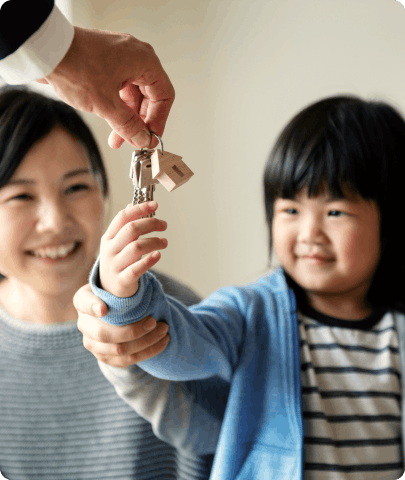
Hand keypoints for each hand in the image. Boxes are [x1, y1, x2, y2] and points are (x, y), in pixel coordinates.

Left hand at [37, 27, 174, 148]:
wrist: (42, 50)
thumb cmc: (74, 65)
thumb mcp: (106, 104)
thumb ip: (128, 125)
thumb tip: (143, 138)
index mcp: (143, 60)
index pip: (164, 96)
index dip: (158, 120)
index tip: (150, 138)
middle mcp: (134, 57)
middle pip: (148, 97)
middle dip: (139, 122)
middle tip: (133, 141)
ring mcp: (119, 59)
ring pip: (132, 96)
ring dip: (126, 118)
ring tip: (117, 138)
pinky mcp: (104, 64)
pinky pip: (118, 90)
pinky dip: (115, 108)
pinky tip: (109, 123)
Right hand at [74, 284, 169, 366]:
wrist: (112, 316)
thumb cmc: (116, 294)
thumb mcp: (113, 283)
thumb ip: (120, 276)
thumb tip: (138, 259)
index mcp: (83, 301)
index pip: (83, 302)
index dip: (92, 306)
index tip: (104, 309)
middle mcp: (84, 324)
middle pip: (105, 334)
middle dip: (133, 330)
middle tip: (154, 321)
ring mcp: (93, 344)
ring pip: (119, 350)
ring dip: (146, 341)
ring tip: (164, 329)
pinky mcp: (106, 358)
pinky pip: (129, 360)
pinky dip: (150, 351)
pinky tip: (164, 341)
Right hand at [99, 201, 167, 297]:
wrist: (109, 290)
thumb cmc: (117, 262)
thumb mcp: (116, 243)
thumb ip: (124, 226)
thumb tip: (132, 205)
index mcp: (108, 238)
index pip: (123, 217)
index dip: (139, 208)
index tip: (154, 205)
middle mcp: (110, 250)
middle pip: (131, 229)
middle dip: (151, 223)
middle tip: (164, 225)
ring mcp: (115, 265)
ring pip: (137, 247)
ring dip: (155, 242)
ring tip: (164, 242)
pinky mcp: (122, 280)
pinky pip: (136, 268)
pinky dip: (149, 260)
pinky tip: (158, 255)